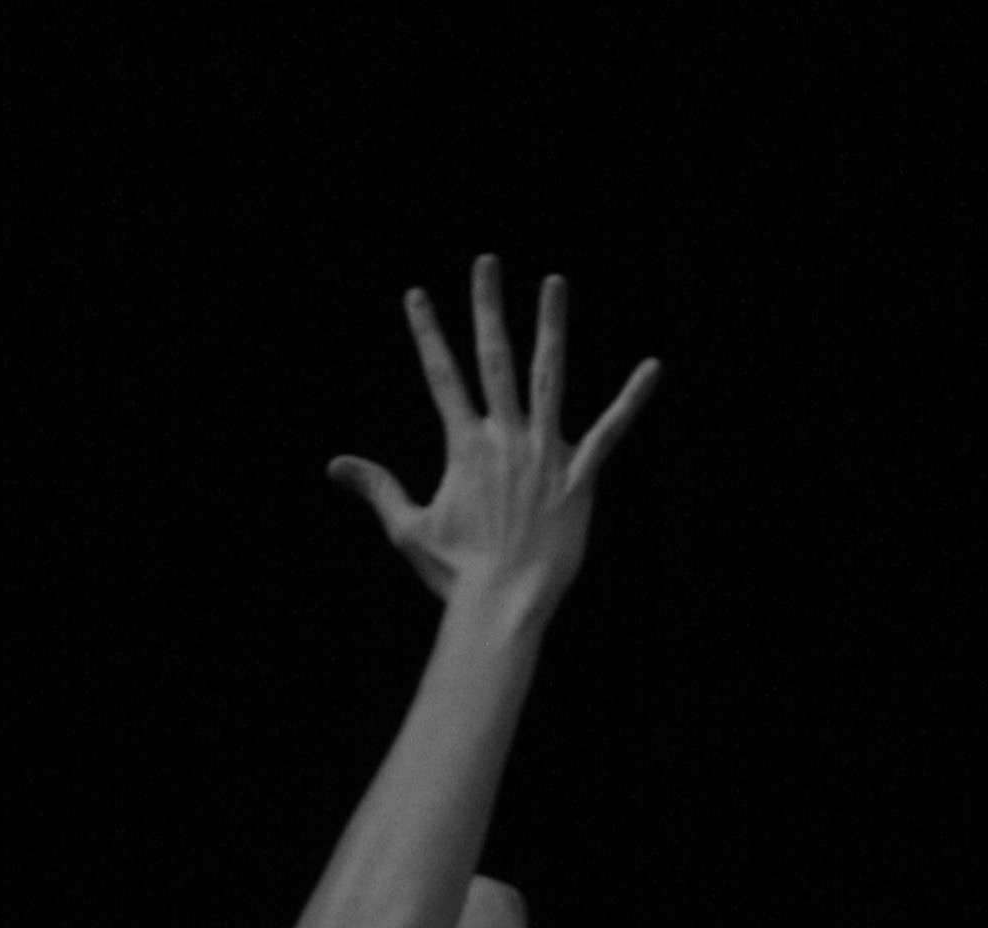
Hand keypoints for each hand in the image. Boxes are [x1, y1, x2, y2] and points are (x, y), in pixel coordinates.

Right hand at [326, 259, 661, 619]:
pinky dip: (631, 399)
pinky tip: (652, 367)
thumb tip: (334, 464)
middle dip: (487, 307)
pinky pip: (610, 432)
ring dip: (551, 327)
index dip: (426, 333)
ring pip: (550, 378)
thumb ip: (377, 487)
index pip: (441, 376)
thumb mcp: (408, 529)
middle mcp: (505, 439)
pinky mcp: (579, 479)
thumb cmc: (456, 574)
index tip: (416, 294)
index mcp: (465, 447)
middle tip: (486, 261)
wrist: (503, 606)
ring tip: (554, 282)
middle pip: (494, 359)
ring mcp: (545, 455)